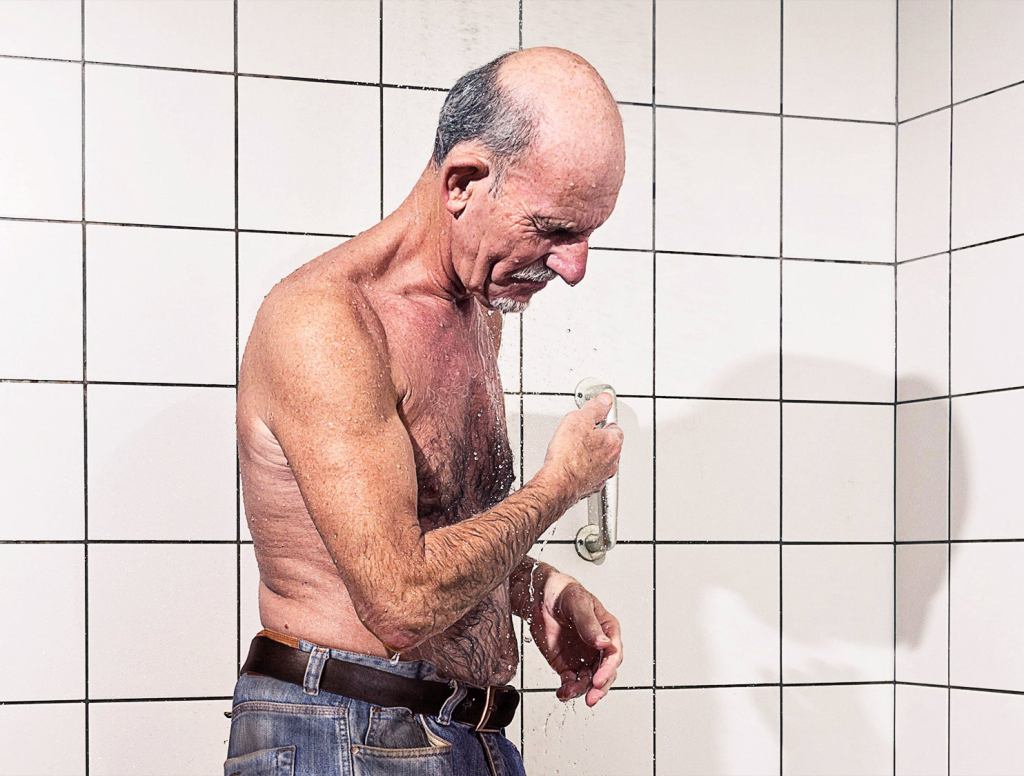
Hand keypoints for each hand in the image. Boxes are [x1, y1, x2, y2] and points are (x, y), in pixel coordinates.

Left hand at [528, 575, 622, 706]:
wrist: (539, 596)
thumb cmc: (563, 593)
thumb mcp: (577, 603)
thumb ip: (589, 624)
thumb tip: (604, 643)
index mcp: (607, 629)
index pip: (614, 654)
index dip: (608, 669)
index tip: (598, 679)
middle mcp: (598, 647)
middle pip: (606, 673)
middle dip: (599, 687)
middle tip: (590, 697)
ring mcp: (584, 657)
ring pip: (589, 681)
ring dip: (582, 691)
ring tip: (569, 692)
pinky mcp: (567, 665)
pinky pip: (571, 682)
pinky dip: (568, 690)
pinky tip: (562, 693)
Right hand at [540, 393, 622, 505]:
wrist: (558, 483)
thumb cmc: (568, 455)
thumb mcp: (579, 420)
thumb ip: (594, 408)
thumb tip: (604, 400)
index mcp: (613, 442)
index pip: (615, 427)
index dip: (603, 421)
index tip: (594, 418)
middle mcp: (612, 460)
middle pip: (609, 444)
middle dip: (598, 438)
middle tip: (582, 433)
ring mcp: (602, 475)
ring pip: (601, 460)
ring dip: (592, 454)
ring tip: (574, 449)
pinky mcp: (590, 486)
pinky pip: (591, 473)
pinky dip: (584, 468)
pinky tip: (572, 465)